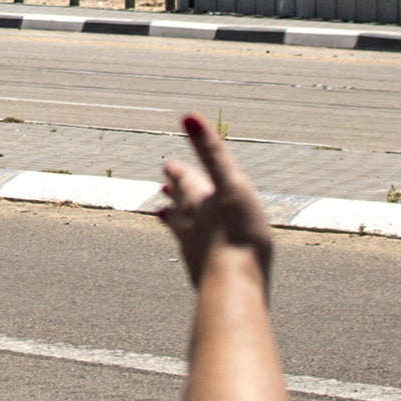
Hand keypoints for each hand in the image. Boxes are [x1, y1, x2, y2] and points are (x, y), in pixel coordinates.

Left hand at [155, 115, 273, 288]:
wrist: (234, 285)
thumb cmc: (238, 233)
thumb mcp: (231, 184)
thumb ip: (211, 151)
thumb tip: (187, 115)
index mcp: (196, 200)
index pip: (183, 180)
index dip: (177, 171)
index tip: (167, 165)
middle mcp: (188, 224)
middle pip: (179, 204)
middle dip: (174, 193)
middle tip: (163, 187)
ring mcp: (192, 250)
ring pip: (179, 229)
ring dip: (173, 218)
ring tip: (162, 213)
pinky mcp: (201, 273)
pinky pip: (191, 254)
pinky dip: (188, 246)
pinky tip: (191, 254)